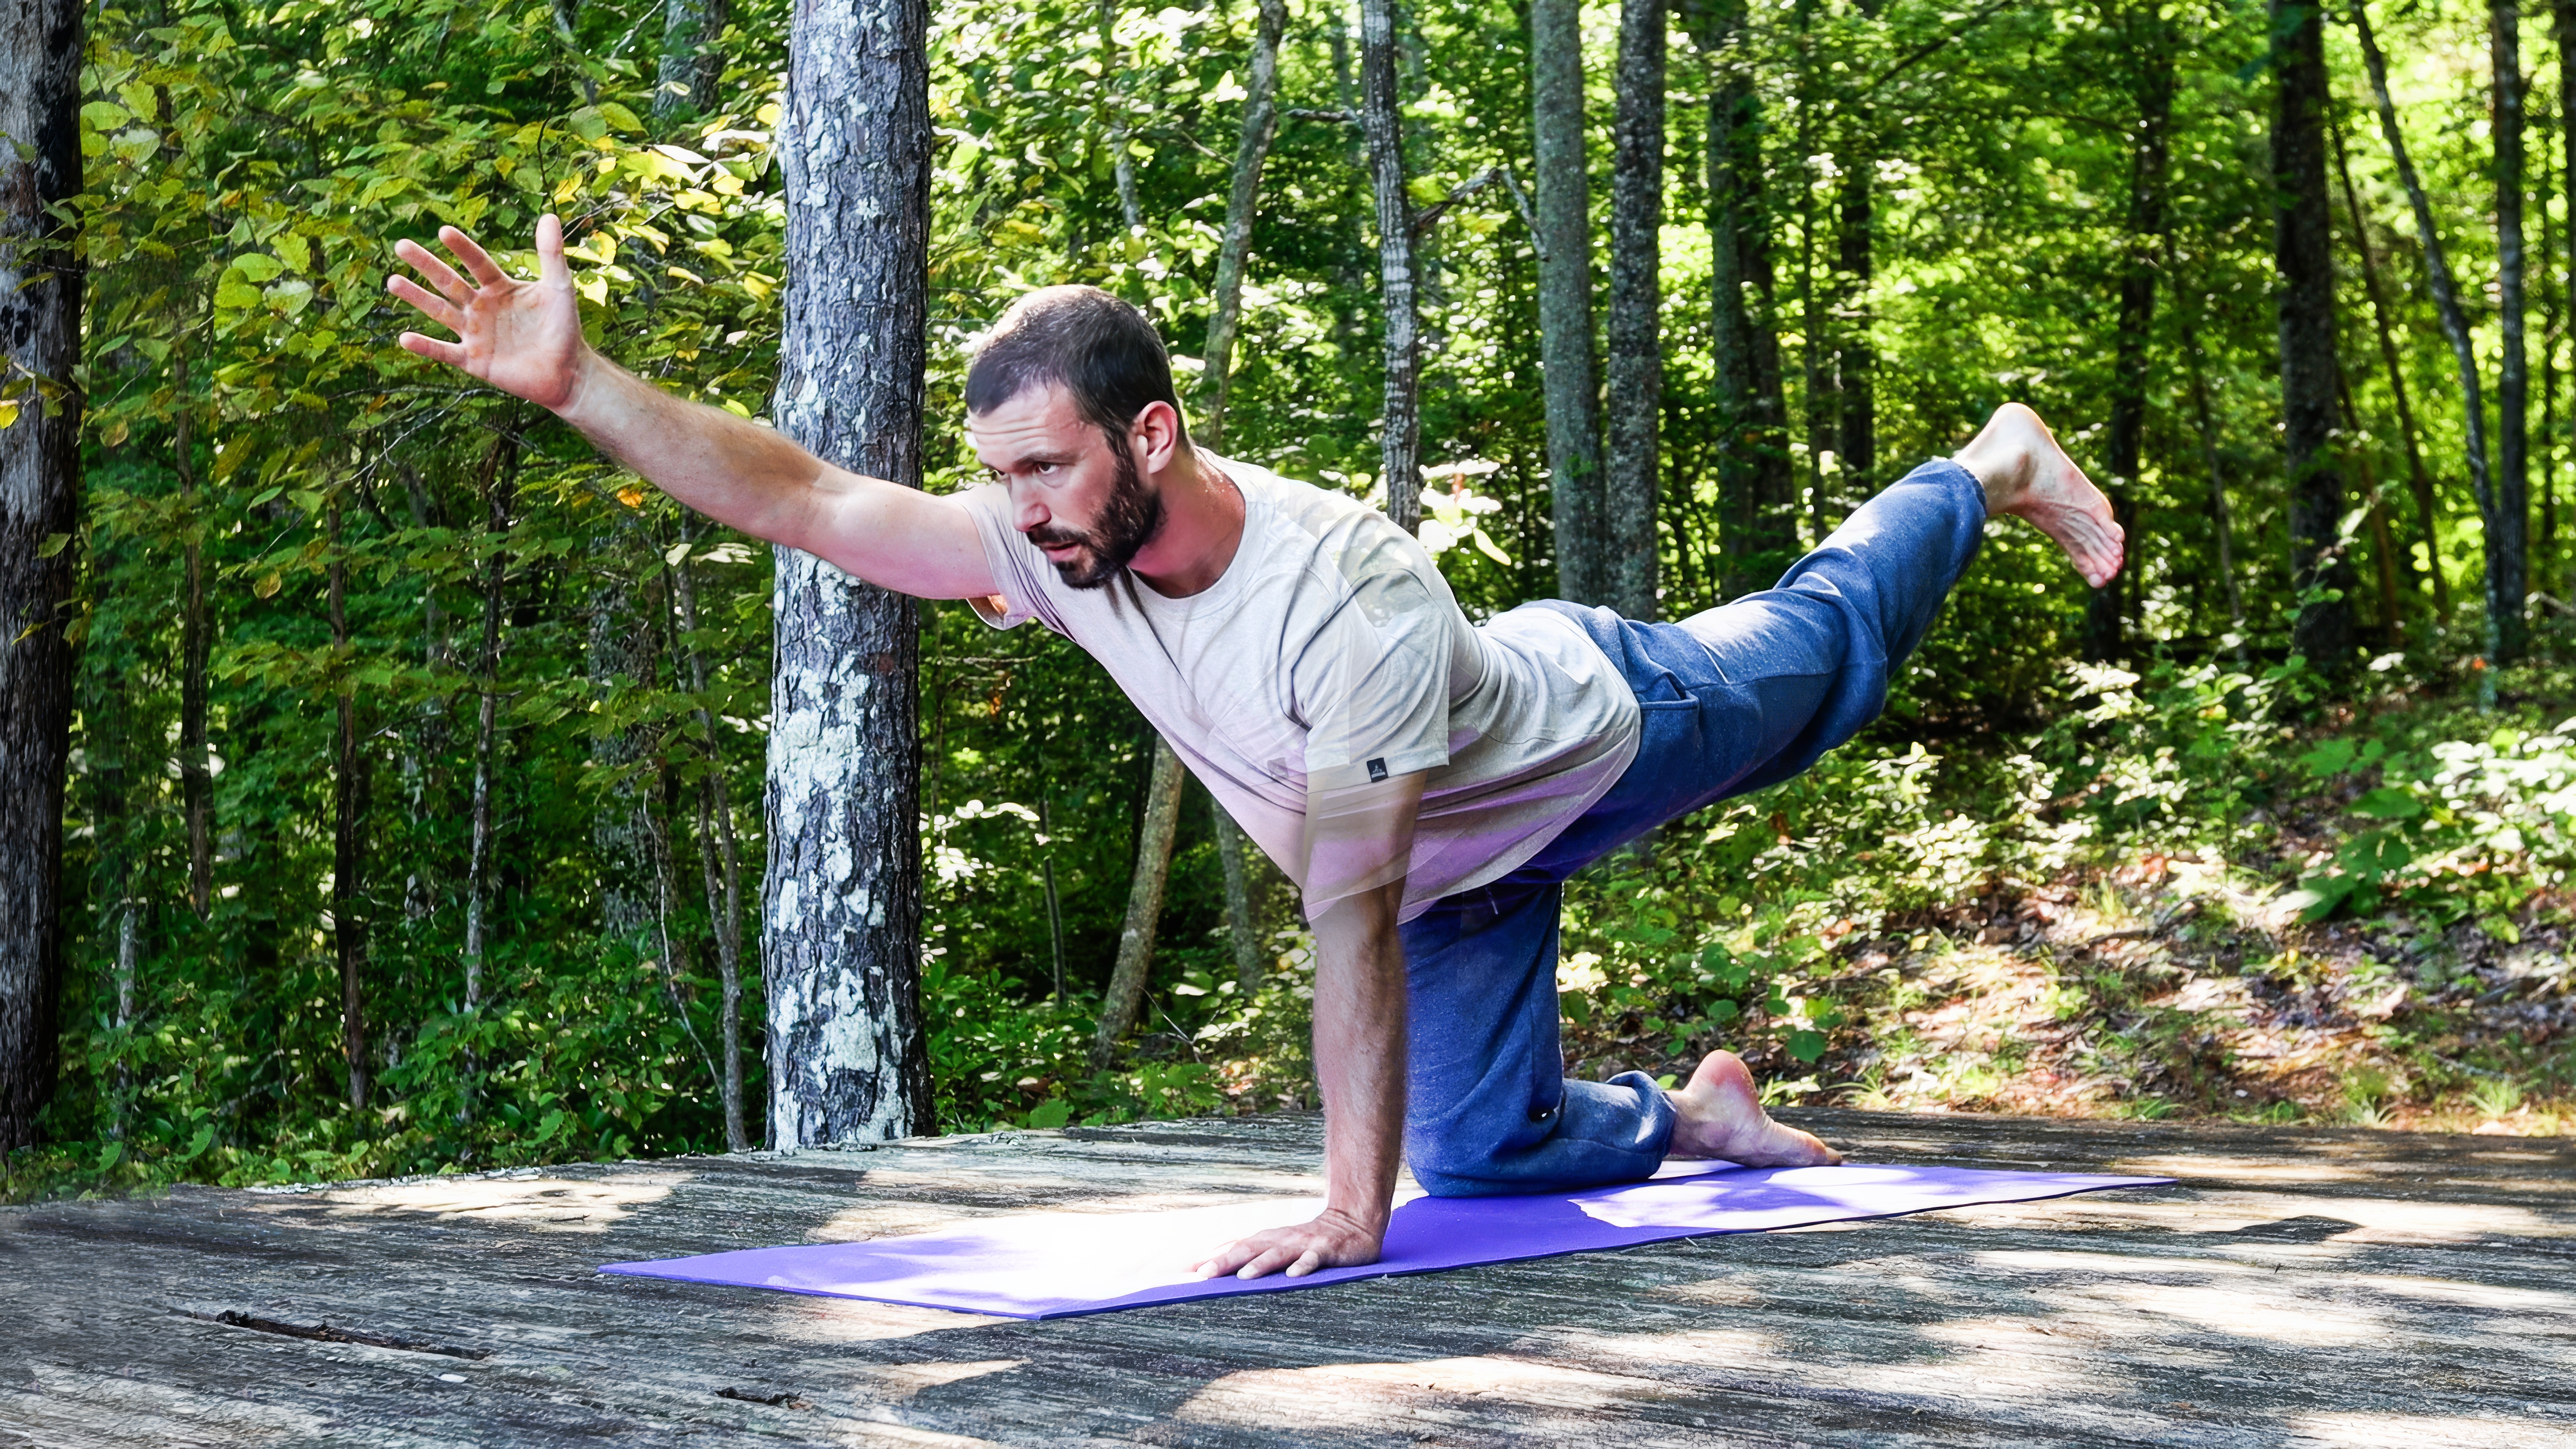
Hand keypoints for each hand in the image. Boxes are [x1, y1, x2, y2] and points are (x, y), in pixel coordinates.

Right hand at [388, 216, 588, 413]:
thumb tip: (549, 216)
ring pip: (440, 312)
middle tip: (401, 246)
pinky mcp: (474, 360)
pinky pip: (445, 352)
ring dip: (417, 297)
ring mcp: (475, 334)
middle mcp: (481, 307)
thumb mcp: (559, 288)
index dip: (463, 248)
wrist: (568, 372)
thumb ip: (551, 254)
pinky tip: (404, 338)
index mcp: (499, 288)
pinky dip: (426, 347)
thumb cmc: (564, 328)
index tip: (443, 231)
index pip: (477, 263)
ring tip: (392, 281)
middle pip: (449, 282)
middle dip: (426, 265)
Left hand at [1190, 1208, 1383, 1280]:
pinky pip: (1313, 1260)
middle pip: (1249, 1250)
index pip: (1235, 1248)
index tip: (1187, 1273)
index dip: (1212, 1259)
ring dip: (1261, 1264)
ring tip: (1243, 1276)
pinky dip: (1303, 1267)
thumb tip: (1206, 1262)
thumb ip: (1245, 1253)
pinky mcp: (1326, 1251)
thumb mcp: (1275, 1245)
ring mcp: (1303, 1245)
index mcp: (1267, 1240)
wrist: (1352, 1224)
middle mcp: (1281, 1240)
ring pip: (1278, 1254)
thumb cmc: (1306, 1240)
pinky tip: (1293, 1276)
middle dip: (1226, 1262)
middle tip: (1204, 1275)